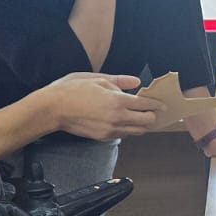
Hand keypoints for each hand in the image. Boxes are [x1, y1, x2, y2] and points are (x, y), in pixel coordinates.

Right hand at [43, 73, 162, 139]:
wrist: (52, 109)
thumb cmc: (72, 90)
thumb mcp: (97, 78)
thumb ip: (120, 81)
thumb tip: (136, 82)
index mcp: (117, 101)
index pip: (146, 105)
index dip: (157, 104)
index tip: (162, 104)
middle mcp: (117, 118)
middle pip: (147, 122)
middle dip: (152, 116)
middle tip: (152, 110)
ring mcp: (111, 129)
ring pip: (137, 131)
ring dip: (141, 124)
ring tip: (139, 116)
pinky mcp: (104, 137)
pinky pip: (124, 134)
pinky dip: (128, 128)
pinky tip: (124, 120)